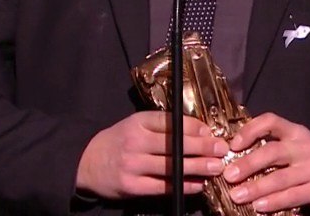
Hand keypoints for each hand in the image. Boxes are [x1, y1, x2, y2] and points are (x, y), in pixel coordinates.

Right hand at [75, 112, 228, 199]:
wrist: (88, 162)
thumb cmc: (120, 141)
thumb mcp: (137, 124)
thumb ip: (164, 125)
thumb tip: (200, 131)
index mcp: (138, 122)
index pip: (171, 122)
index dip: (195, 128)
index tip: (212, 133)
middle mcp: (136, 141)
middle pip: (175, 145)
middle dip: (202, 148)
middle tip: (222, 150)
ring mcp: (133, 165)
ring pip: (172, 167)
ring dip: (197, 168)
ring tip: (216, 168)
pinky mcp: (132, 186)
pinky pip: (163, 187)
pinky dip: (183, 186)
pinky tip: (198, 185)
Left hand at [222, 113, 309, 213]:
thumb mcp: (296, 147)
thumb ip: (273, 146)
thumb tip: (234, 155)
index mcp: (296, 132)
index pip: (272, 121)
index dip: (250, 130)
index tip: (232, 145)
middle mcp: (305, 147)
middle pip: (273, 152)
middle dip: (248, 164)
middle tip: (229, 175)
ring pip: (280, 177)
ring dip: (256, 187)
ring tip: (238, 195)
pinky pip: (293, 195)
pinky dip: (274, 201)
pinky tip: (259, 206)